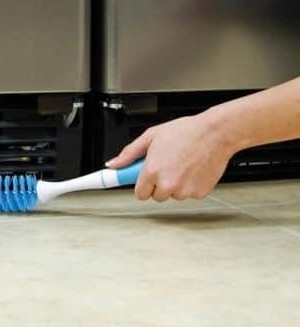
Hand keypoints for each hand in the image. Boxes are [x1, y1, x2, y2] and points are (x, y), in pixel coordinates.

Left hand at [106, 113, 235, 201]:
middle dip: (158, 184)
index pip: (139, 194)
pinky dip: (190, 185)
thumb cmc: (185, 132)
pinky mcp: (200, 193)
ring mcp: (185, 190)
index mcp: (152, 171)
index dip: (142, 185)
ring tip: (181, 164)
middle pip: (156, 196)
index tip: (144, 180)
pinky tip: (193, 169)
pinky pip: (189, 194)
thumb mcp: (150, 136)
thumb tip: (113, 164)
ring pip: (173, 195)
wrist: (215, 133)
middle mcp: (168, 184)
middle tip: (166, 166)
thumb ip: (129, 154)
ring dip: (175, 184)